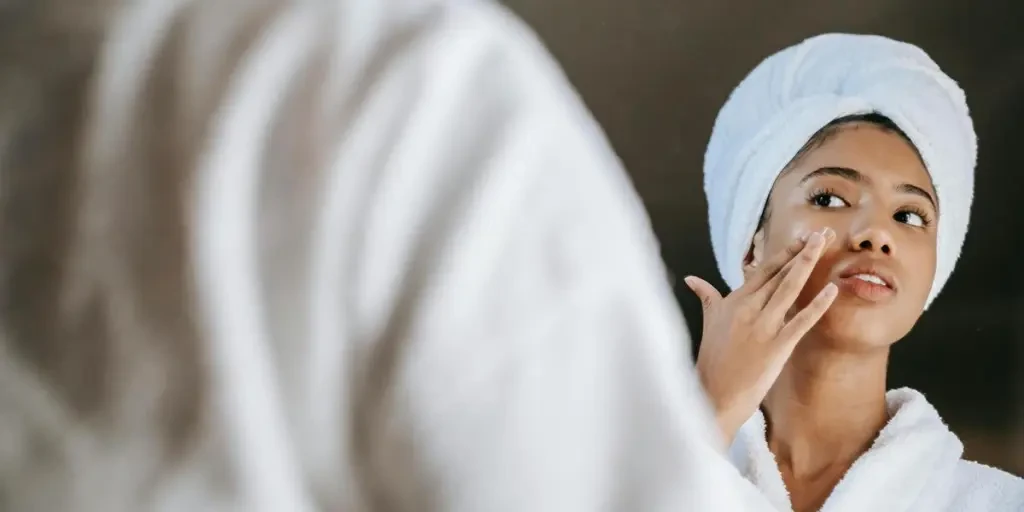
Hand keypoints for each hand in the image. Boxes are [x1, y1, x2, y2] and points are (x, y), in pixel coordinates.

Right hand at [685, 228, 837, 444]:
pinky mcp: (776, 347)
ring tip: (825, 244)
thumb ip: (706, 297)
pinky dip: (817, 304)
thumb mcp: (709, 323)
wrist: (713, 394)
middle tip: (821, 233)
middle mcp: (748, 309)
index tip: (802, 238)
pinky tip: (831, 289)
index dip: (784, 252)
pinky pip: (801, 321)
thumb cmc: (711, 361)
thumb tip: (691, 279)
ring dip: (808, 264)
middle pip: (779, 273)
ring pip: (789, 288)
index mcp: (733, 302)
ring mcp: (762, 327)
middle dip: (802, 252)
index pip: (763, 270)